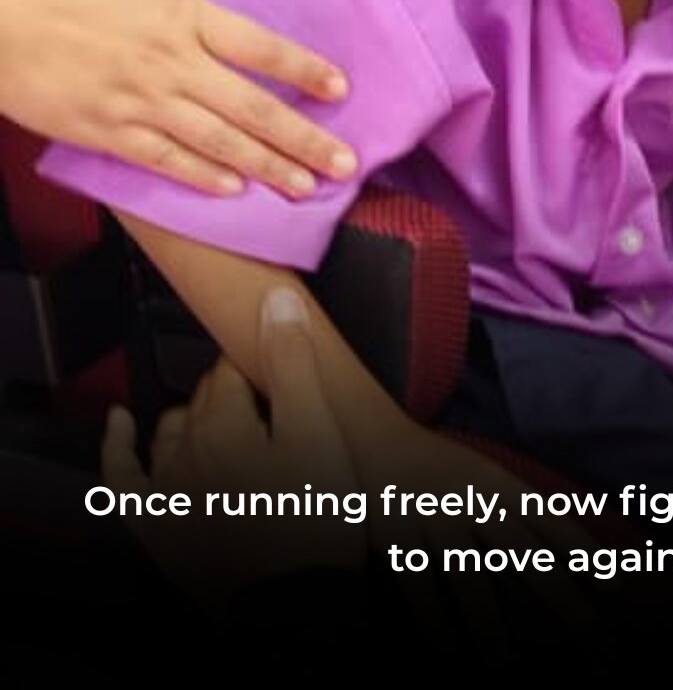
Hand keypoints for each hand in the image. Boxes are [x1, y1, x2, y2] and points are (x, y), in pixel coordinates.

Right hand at [0, 0, 357, 194]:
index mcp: (181, 14)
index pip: (261, 48)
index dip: (305, 70)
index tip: (339, 89)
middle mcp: (171, 62)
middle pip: (253, 106)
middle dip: (303, 137)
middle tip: (344, 163)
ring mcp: (139, 100)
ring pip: (218, 141)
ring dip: (266, 166)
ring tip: (303, 186)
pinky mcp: (104, 131)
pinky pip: (163, 159)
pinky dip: (201, 176)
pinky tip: (233, 190)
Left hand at [102, 287, 363, 602]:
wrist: (295, 605)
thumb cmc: (314, 523)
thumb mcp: (319, 432)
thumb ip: (294, 363)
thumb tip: (276, 301)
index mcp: (225, 424)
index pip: (231, 369)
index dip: (257, 363)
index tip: (277, 365)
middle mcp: (185, 451)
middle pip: (204, 397)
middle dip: (230, 388)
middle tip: (264, 394)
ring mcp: (167, 491)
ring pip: (171, 429)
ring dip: (192, 413)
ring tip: (219, 411)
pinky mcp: (158, 526)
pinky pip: (122, 478)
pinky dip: (118, 446)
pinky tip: (121, 425)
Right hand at [361, 418, 594, 649]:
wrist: (376, 441)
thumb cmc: (444, 471)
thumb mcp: (489, 477)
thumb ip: (526, 512)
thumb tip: (581, 555)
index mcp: (501, 485)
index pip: (551, 520)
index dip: (585, 552)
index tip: (617, 588)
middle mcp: (475, 500)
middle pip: (523, 552)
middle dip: (557, 596)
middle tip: (586, 635)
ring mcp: (436, 519)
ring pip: (470, 578)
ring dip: (489, 624)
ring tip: (505, 662)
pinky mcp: (397, 537)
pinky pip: (419, 587)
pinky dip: (434, 623)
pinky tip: (447, 651)